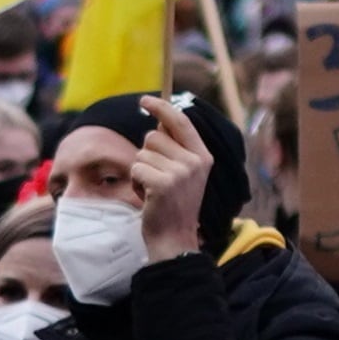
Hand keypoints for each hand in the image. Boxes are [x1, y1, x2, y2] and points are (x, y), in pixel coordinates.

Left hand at [133, 94, 216, 246]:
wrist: (174, 239)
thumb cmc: (173, 206)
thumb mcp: (183, 174)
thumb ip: (175, 149)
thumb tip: (159, 120)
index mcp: (203, 156)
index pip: (181, 122)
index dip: (161, 107)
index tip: (144, 100)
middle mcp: (195, 161)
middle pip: (154, 136)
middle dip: (147, 154)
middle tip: (156, 178)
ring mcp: (180, 172)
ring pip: (142, 152)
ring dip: (140, 170)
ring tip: (153, 189)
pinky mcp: (163, 184)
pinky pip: (136, 167)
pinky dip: (135, 182)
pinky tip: (147, 196)